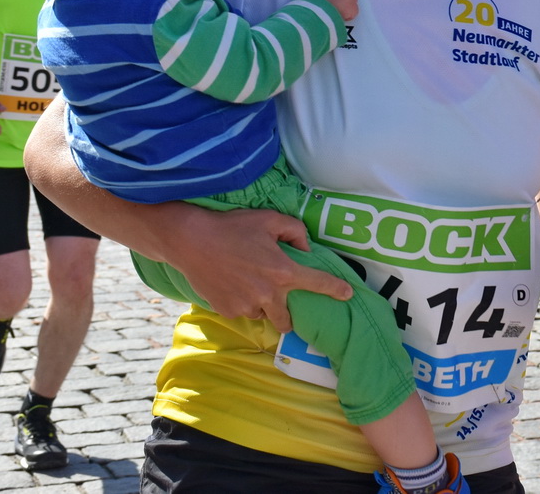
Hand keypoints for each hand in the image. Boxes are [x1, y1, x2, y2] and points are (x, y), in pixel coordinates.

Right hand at [163, 207, 353, 330]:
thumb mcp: (271, 220)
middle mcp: (268, 294)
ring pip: (263, 314)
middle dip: (290, 316)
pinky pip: (243, 312)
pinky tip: (234, 285)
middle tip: (282, 302)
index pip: (318, 284)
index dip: (336, 290)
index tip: (348, 295)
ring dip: (264, 306)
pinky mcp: (227, 311)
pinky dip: (243, 303)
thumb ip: (296, 233)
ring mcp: (246, 306)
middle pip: (288, 320)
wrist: (192, 240)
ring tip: (251, 285)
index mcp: (283, 272)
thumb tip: (305, 250)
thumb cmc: (233, 227)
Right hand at [297, 0, 358, 22]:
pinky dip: (346, 17)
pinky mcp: (352, 5)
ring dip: (344, 8)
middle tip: (333, 8)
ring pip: (351, 2)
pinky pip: (352, 13)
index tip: (332, 0)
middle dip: (342, 0)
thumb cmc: (305, 1)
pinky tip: (336, 18)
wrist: (309, 10)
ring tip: (333, 14)